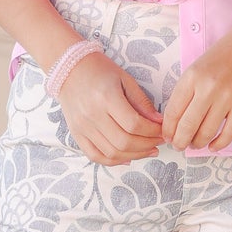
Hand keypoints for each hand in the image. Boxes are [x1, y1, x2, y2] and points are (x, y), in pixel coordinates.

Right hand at [57, 49, 164, 164]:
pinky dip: (114, 161)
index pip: (134, 124)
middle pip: (124, 142)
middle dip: (147, 145)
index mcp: (106, 98)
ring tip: (148, 150)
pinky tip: (128, 157)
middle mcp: (92, 115)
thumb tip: (158, 122)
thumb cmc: (99, 71)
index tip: (162, 130)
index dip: (153, 131)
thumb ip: (141, 102)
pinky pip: (96, 156)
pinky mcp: (76, 134)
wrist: (68, 69)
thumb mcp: (125, 79)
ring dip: (135, 155)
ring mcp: (82, 127)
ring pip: (112, 153)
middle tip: (159, 141)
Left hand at [162, 21, 231, 151]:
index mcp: (191, 77)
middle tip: (179, 145)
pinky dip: (219, 144)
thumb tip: (174, 121)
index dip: (168, 129)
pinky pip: (229, 132)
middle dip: (180, 141)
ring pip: (207, 132)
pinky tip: (212, 146)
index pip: (173, 112)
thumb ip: (185, 92)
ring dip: (197, 143)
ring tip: (195, 144)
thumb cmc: (221, 57)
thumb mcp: (195, 69)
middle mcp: (208, 88)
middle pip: (187, 126)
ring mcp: (227, 97)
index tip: (168, 136)